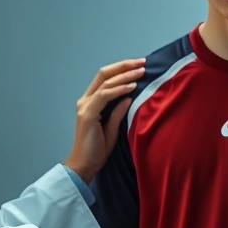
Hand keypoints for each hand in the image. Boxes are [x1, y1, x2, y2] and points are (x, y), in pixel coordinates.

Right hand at [64, 58, 144, 183]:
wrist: (85, 165)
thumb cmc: (98, 149)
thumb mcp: (113, 128)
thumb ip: (119, 111)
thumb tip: (130, 96)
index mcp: (91, 101)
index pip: (105, 77)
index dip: (122, 68)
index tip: (139, 65)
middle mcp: (86, 100)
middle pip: (104, 74)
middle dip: (124, 66)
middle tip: (142, 62)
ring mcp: (85, 106)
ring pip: (105, 82)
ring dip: (124, 75)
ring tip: (140, 72)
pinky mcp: (87, 114)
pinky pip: (104, 96)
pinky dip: (119, 90)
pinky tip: (131, 87)